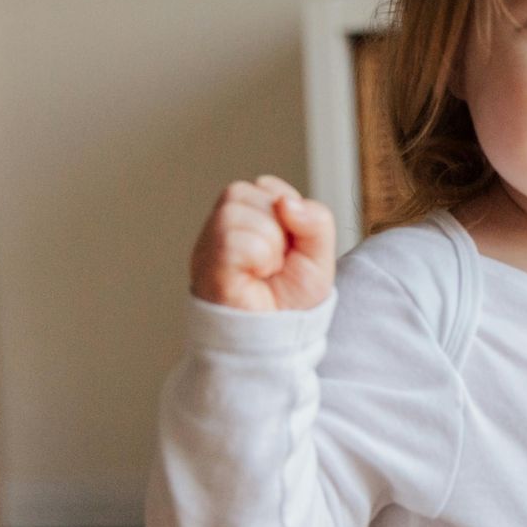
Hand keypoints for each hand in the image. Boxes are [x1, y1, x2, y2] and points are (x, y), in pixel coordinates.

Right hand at [189, 175, 335, 311]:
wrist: (278, 340)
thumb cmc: (291, 300)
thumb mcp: (319, 254)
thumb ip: (316, 220)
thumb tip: (285, 202)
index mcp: (247, 217)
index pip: (267, 186)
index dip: (289, 214)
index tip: (288, 247)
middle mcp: (223, 226)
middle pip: (249, 192)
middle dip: (278, 228)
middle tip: (277, 262)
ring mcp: (209, 243)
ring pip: (236, 212)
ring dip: (268, 244)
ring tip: (266, 270)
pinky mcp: (206, 264)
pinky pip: (234, 240)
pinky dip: (258, 258)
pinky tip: (254, 277)